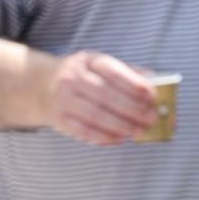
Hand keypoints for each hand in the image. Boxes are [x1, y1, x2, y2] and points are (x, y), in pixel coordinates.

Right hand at [42, 51, 159, 144]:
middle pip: (106, 96)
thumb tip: (156, 83)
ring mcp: (63, 99)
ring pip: (96, 116)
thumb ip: (128, 72)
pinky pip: (85, 132)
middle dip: (133, 109)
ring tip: (140, 131)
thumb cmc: (83, 76)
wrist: (42, 86)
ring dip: (122, 126)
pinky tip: (121, 138)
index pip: (113, 72)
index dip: (134, 84)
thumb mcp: (101, 65)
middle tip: (151, 118)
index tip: (153, 95)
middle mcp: (72, 78)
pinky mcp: (59, 119)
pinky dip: (106, 137)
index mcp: (88, 61)